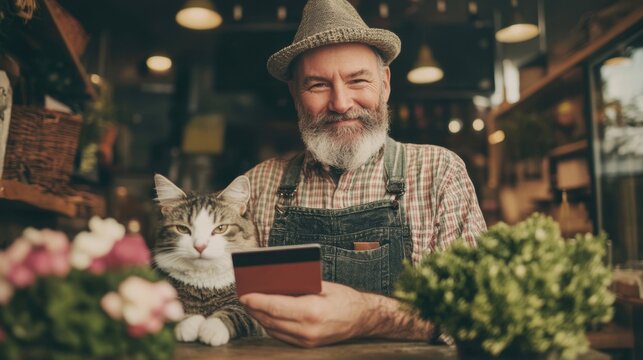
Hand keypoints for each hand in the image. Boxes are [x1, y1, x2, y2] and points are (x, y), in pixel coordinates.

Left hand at [239, 281, 372, 346]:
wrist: (363, 319)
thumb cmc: (344, 298)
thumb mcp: (323, 285)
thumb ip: (299, 285)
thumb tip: (273, 282)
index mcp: (312, 311)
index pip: (275, 307)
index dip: (257, 301)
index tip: (244, 295)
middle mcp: (308, 329)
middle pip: (271, 320)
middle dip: (254, 309)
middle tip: (244, 298)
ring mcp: (307, 340)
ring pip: (273, 329)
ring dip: (260, 318)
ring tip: (251, 305)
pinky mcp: (307, 345)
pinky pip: (282, 335)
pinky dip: (271, 325)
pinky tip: (266, 315)